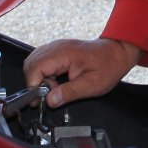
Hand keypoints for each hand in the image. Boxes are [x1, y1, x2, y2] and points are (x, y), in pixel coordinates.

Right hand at [24, 37, 142, 106]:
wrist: (117, 53)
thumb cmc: (108, 66)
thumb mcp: (92, 85)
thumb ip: (69, 93)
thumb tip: (50, 101)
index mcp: (63, 54)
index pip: (35, 67)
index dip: (34, 85)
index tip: (40, 99)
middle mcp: (57, 47)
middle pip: (30, 64)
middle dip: (35, 82)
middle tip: (49, 94)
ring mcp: (56, 47)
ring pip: (33, 62)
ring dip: (38, 77)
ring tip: (54, 87)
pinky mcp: (57, 50)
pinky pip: (41, 60)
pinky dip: (43, 72)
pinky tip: (56, 80)